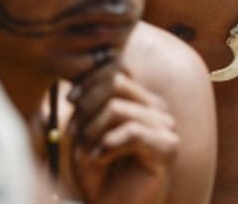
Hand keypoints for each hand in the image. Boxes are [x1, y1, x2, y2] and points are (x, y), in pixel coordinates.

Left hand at [66, 62, 178, 203]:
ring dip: (92, 131)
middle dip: (88, 106)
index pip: (117, 67)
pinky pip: (132, 132)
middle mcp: (156, 106)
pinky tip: (98, 159)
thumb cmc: (98, 170)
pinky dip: (108, 145)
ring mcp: (165, 125)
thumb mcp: (85, 128)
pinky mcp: (167, 147)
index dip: (89, 80)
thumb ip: (87, 98)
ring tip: (86, 152)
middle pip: (116, 82)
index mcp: (140, 97)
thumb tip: (77, 66)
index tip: (69, 100)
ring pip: (117, 108)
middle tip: (76, 133)